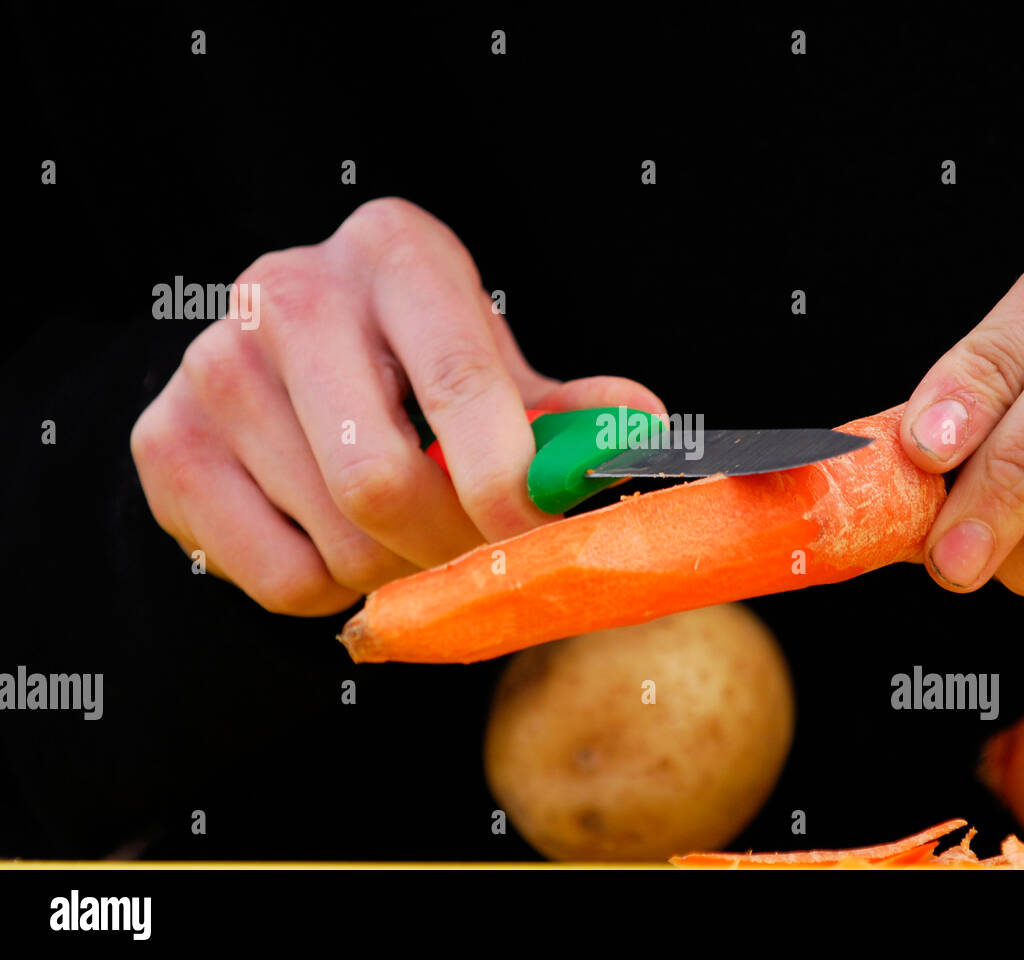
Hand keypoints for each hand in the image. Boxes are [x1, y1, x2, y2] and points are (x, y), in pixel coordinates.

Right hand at [131, 197, 662, 615]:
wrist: (290, 367)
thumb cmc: (416, 368)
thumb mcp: (496, 369)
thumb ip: (568, 411)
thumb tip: (644, 432)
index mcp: (395, 253)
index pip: (459, 382)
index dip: (508, 481)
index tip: (535, 535)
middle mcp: (289, 291)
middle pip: (381, 483)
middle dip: (448, 546)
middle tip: (475, 552)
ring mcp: (213, 365)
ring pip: (337, 541)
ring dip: (396, 570)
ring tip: (405, 532)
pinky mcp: (165, 442)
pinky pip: (279, 578)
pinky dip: (332, 590)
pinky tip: (336, 536)